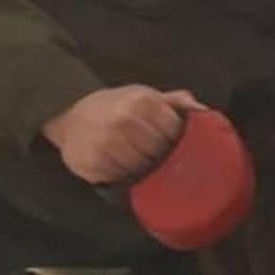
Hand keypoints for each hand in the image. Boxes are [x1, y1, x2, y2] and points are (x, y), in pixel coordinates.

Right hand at [41, 86, 204, 184]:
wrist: (71, 116)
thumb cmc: (116, 108)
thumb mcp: (143, 96)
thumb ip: (174, 102)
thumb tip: (203, 110)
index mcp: (141, 102)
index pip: (173, 129)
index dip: (175, 139)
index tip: (172, 142)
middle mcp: (123, 121)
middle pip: (158, 151)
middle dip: (161, 156)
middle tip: (157, 155)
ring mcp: (106, 143)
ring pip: (141, 168)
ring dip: (144, 169)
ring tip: (140, 162)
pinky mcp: (94, 163)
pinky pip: (120, 177)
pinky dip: (125, 176)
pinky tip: (123, 167)